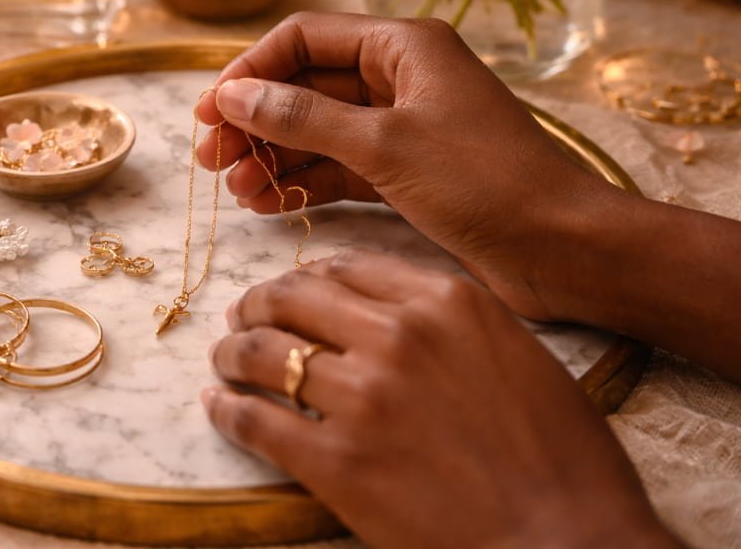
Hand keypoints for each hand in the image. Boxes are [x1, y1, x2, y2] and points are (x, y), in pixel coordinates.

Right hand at [194, 12, 611, 321]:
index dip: (250, 72)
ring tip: (234, 193)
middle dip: (256, 122)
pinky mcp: (408, 173)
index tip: (208, 112)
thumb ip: (302, 118)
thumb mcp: (384, 145)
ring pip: (319, 132)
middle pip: (306, 87)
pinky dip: (305, 182)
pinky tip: (268, 204)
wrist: (565, 247)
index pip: (305, 39)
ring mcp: (404, 128)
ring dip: (275, 158)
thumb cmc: (484, 182)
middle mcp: (401, 78)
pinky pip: (340, 167)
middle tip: (208, 161)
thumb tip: (232, 96)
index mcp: (403, 46)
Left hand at [203, 249, 678, 548]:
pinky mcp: (335, 462)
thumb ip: (451, 322)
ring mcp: (361, 397)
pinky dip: (227, 411)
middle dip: (257, 305)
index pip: (346, 268)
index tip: (290, 289)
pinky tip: (218, 407)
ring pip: (263, 352)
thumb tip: (389, 314)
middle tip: (242, 319)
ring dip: (232, 352)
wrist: (571, 541)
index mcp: (446, 303)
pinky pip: (256, 422)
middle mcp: (396, 335)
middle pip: (293, 298)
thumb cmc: (562, 457)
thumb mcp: (516, 355)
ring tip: (225, 360)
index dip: (306, 277)